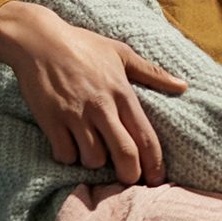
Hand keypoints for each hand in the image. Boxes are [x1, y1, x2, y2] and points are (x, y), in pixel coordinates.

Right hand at [0, 2, 186, 183]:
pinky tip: (69, 146)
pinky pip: (65, 154)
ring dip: (94, 162)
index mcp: (122, 93)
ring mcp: (75, 115)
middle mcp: (101, 107)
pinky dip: (68, 156)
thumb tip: (183, 86)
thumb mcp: (121, 53)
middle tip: (129, 180)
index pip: (145, 136)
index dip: (155, 163)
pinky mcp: (50, 120)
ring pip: (93, 158)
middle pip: (124, 154)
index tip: (158, 179)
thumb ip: (152, 73)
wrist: (38, 40)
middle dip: (130, 174)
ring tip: (93, 152)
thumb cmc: (82, 45)